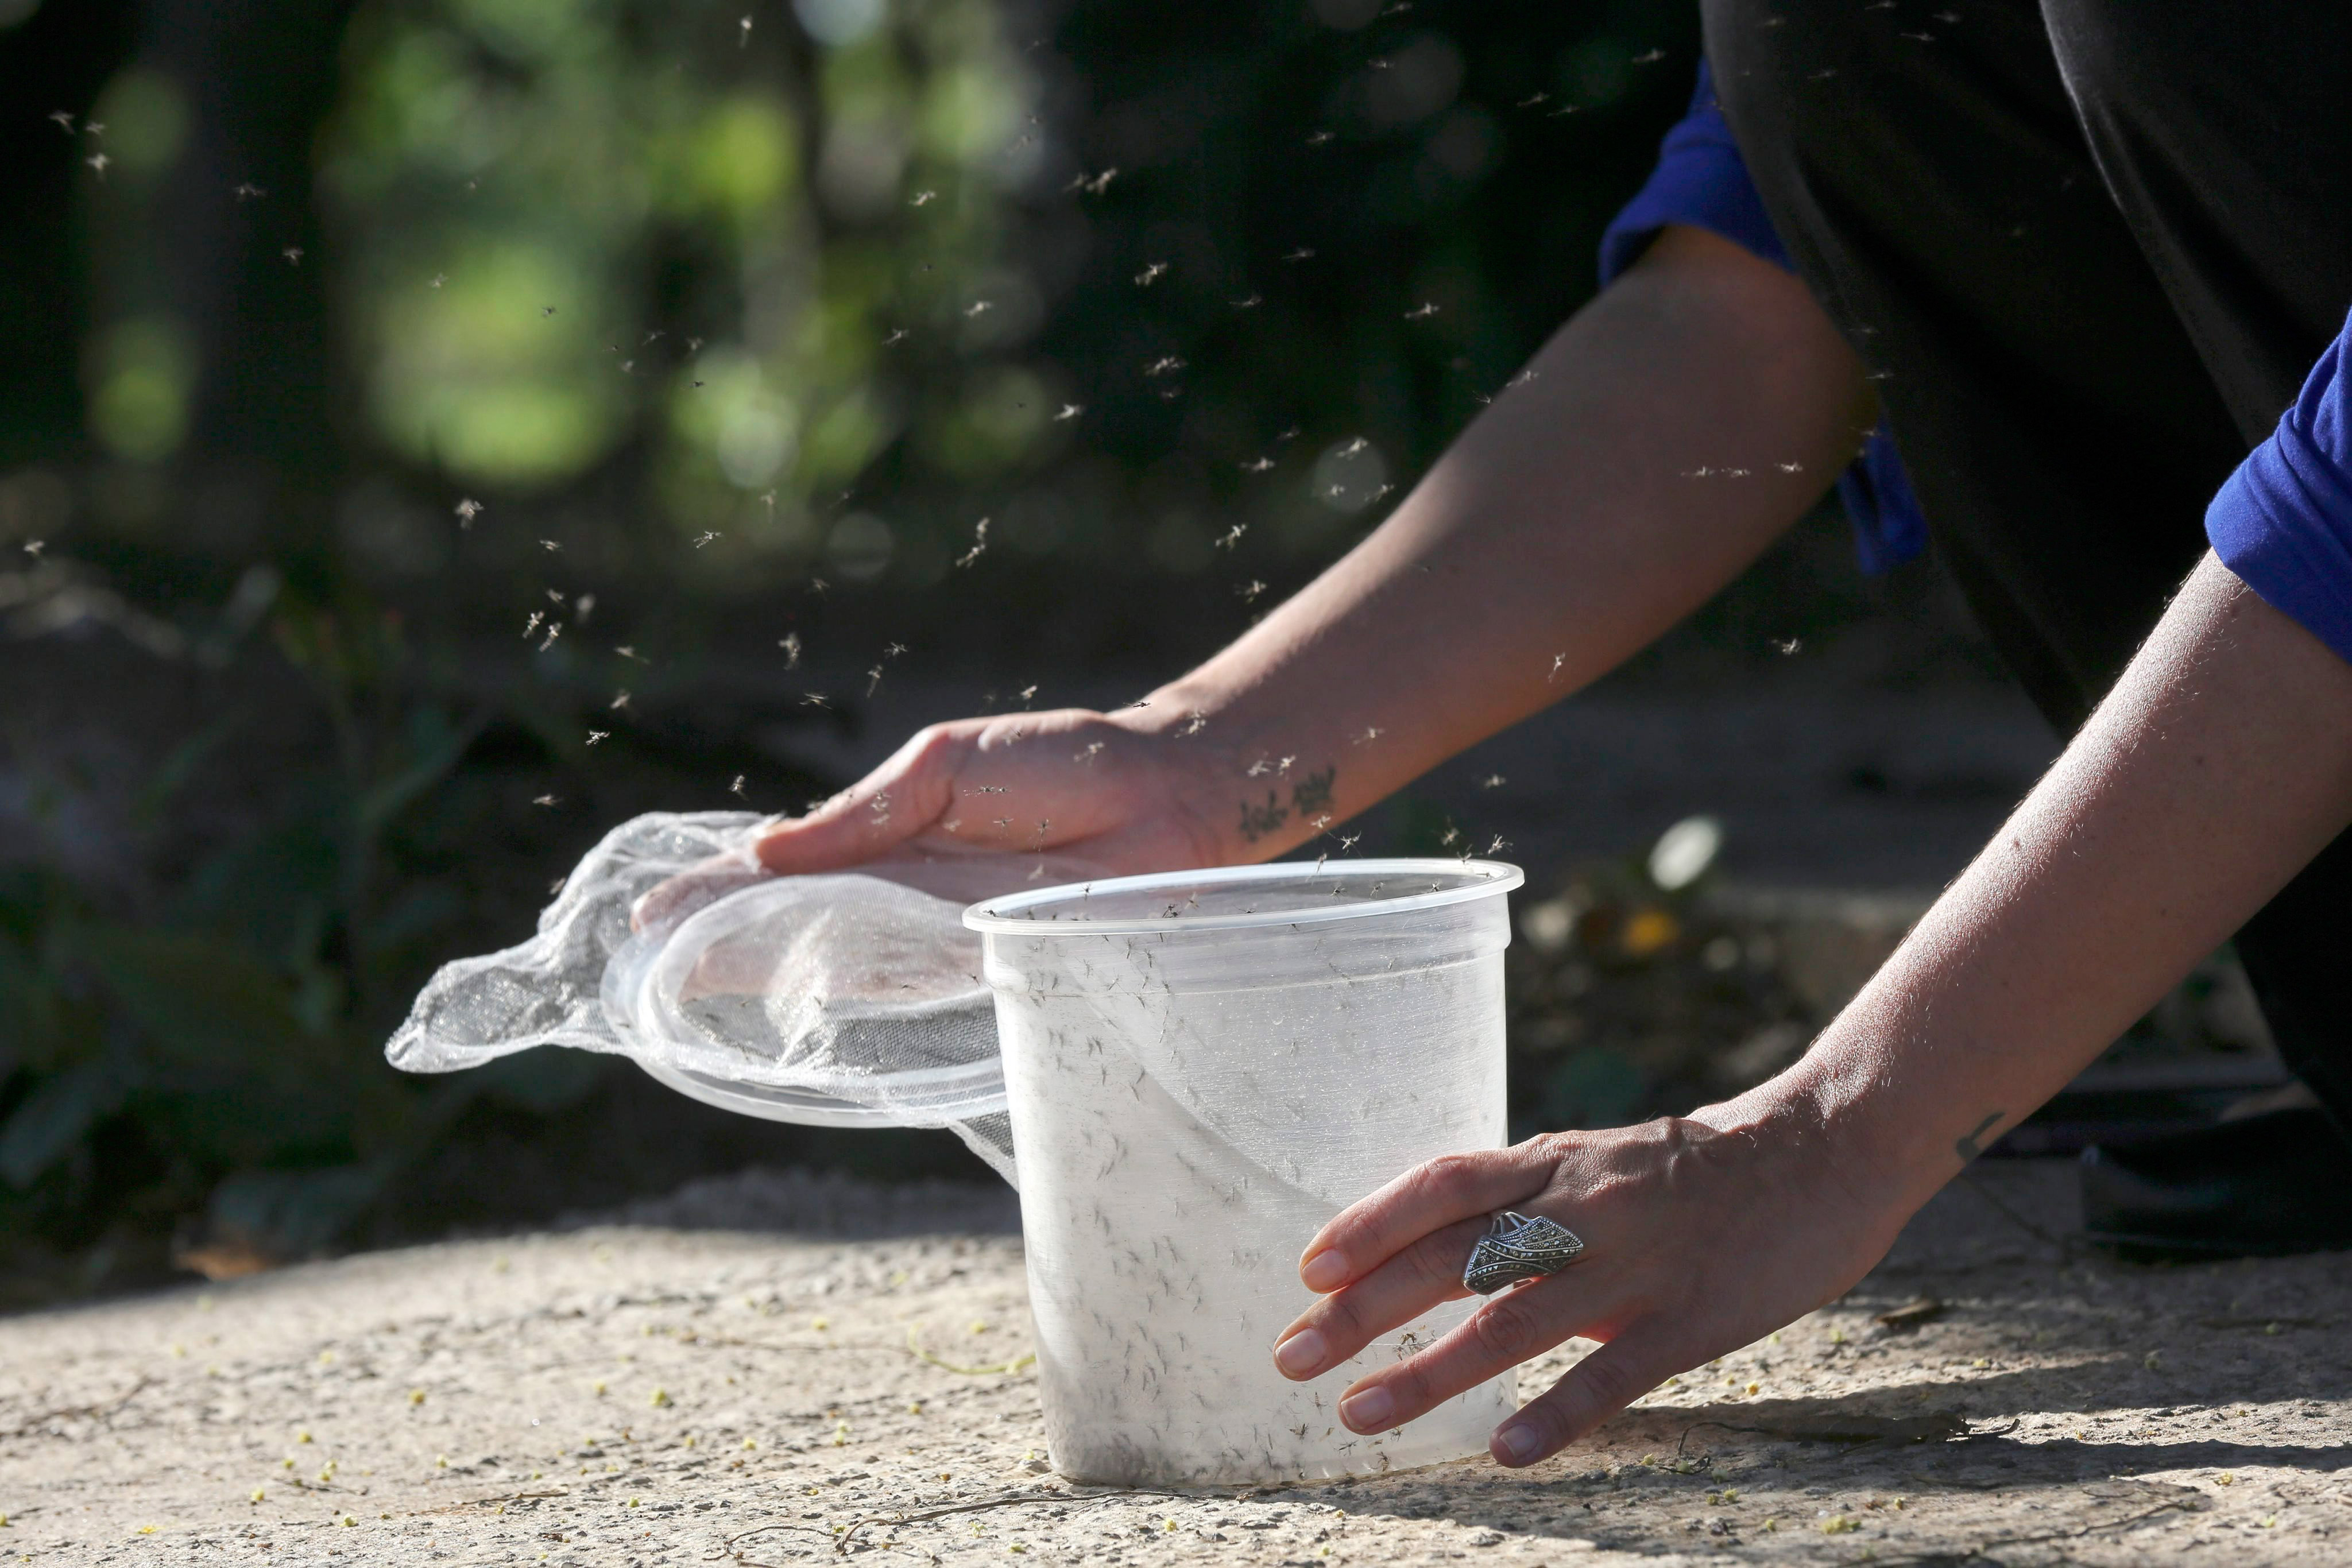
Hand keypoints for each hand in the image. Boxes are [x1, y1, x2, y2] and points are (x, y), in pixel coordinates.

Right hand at [631, 706, 1231, 930]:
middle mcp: (895, 896)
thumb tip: (767, 852)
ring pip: (825, 964)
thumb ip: (862, 814)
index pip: (778, 869)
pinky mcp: (975, 966)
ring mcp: (930, 937)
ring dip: (754, 973)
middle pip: (786, 927)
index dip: (713, 891)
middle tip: (641, 965)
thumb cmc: (1060, 763)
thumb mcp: (944, 766)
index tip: (646, 912)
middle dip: (712, 945)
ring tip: (680, 982)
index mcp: (881, 837)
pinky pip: (894, 983)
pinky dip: (837, 987)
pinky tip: (779, 993)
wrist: (1161, 797)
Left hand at [1269, 1098, 1917, 1466]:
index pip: (1442, 1186)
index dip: (1370, 1223)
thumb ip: (1527, 1202)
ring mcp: (1637, 1261)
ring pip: (1514, 1318)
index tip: (1307, 1268)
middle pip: (1452, 1254)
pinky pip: (1616, 1370)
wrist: (1825, 1151)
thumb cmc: (1699, 1171)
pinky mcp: (1693, 1316)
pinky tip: (1507, 1451)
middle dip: (1362, 1306)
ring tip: (1359, 1414)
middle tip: (1290, 1355)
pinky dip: (1557, 1410)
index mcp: (1556, 1163)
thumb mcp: (1599, 1165)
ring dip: (1430, 1370)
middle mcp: (1582, 1205)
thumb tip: (1439, 1246)